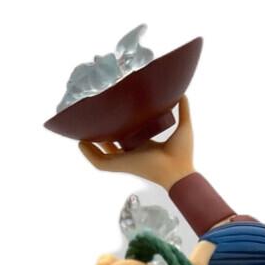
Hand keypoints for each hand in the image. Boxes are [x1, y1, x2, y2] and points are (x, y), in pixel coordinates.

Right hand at [79, 94, 194, 188]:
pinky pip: (100, 162)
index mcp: (143, 144)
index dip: (118, 124)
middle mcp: (132, 152)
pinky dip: (89, 154)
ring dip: (90, 143)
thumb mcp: (183, 126)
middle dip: (101, 131)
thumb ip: (183, 109)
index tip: (113, 113)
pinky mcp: (121, 165)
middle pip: (112, 142)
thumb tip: (182, 93)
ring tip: (81, 129)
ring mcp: (125, 159)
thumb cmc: (183, 154)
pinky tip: (81, 143)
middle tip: (93, 118)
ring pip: (102, 152)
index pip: (127, 134)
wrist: (180, 171)